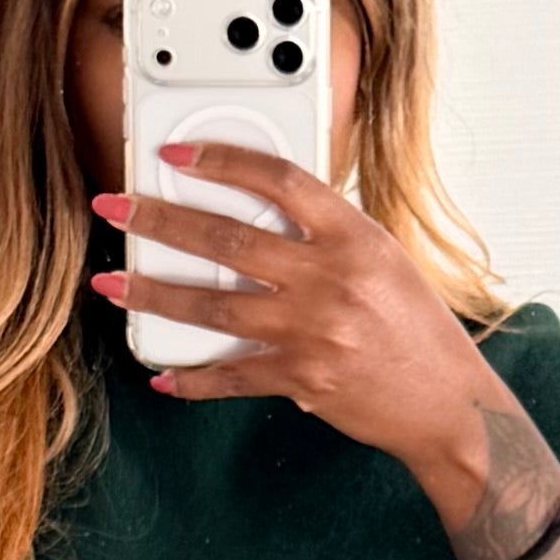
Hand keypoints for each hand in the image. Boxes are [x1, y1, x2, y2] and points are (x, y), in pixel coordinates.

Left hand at [87, 145, 505, 514]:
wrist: (446, 404)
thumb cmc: (416, 330)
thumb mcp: (382, 259)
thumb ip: (325, 235)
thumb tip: (262, 214)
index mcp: (352, 236)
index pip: (277, 179)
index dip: (221, 160)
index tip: (176, 154)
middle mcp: (329, 278)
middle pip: (227, 238)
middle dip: (160, 221)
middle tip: (117, 208)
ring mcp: (312, 331)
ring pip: (214, 306)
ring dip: (155, 294)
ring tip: (113, 285)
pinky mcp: (302, 380)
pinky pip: (232, 377)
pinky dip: (192, 378)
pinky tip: (161, 373)